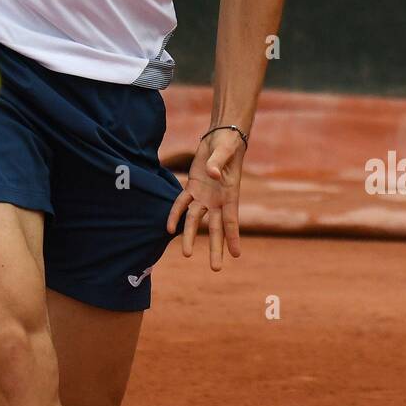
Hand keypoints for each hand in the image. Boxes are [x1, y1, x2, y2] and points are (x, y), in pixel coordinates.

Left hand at [166, 127, 245, 269]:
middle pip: (216, 228)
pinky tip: (169, 228)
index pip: (232, 220)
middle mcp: (218, 199)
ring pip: (196, 220)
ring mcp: (205, 195)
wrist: (221, 137)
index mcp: (230, 193)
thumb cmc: (227, 144)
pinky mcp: (193, 187)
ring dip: (190, 236)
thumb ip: (218, 163)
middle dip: (215, 248)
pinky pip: (182, 203)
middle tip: (216, 268)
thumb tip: (212, 174)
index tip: (236, 255)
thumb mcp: (225, 151)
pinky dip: (175, 215)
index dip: (233, 237)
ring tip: (186, 255)